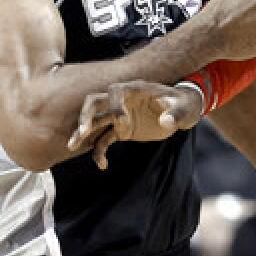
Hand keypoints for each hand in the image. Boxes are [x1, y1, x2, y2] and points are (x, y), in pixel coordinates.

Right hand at [66, 81, 201, 169]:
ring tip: (71, 147)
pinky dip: (100, 151)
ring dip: (82, 133)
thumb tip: (167, 122)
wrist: (182, 110)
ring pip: (94, 122)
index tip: (122, 121)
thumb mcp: (184, 108)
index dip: (115, 105)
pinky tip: (102, 165)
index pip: (115, 92)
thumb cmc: (184, 104)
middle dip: (86, 116)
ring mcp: (119, 115)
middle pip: (95, 103)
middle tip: (81, 133)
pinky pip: (104, 140)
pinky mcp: (121, 130)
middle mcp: (122, 101)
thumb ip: (175, 114)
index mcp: (135, 90)